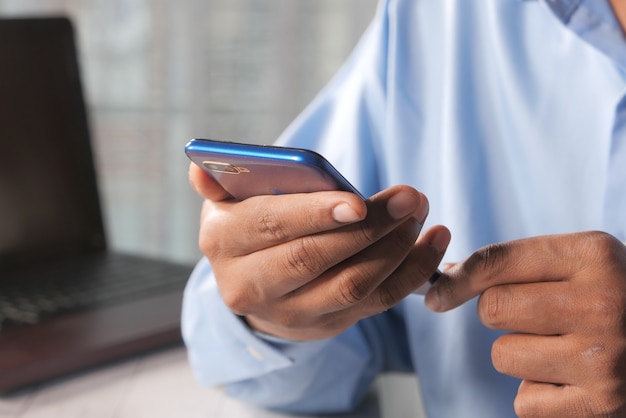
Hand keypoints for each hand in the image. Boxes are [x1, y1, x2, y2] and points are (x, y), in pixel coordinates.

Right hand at [189, 163, 449, 340]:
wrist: (255, 285)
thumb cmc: (249, 228)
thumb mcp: (228, 201)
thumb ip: (220, 181)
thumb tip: (199, 168)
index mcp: (223, 243)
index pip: (270, 227)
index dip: (314, 215)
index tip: (357, 201)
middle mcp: (250, 285)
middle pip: (313, 259)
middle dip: (367, 229)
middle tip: (409, 197)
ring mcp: (291, 313)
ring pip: (350, 286)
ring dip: (394, 249)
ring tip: (419, 212)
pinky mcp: (327, 326)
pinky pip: (377, 303)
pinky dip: (411, 272)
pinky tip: (434, 241)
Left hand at [426, 232, 625, 416]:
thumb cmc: (615, 297)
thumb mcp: (581, 263)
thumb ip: (518, 264)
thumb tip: (446, 276)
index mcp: (594, 256)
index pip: (497, 261)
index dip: (457, 279)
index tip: (436, 294)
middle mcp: (603, 303)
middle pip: (492, 309)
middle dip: (502, 315)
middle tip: (538, 317)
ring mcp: (604, 358)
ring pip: (503, 355)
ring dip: (521, 356)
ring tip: (564, 349)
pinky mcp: (601, 406)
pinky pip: (524, 400)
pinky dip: (539, 394)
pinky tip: (574, 381)